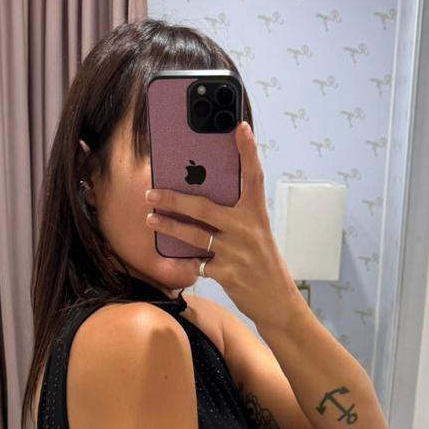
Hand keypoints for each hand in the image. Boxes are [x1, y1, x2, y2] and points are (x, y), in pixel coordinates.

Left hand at [144, 121, 296, 328]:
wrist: (277, 301)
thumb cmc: (262, 263)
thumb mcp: (256, 234)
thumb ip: (235, 217)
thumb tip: (202, 200)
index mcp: (256, 214)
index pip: (253, 176)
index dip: (248, 151)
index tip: (240, 127)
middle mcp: (247, 229)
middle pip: (204, 207)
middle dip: (174, 199)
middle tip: (151, 192)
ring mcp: (236, 252)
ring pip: (194, 234)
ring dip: (169, 226)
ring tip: (151, 218)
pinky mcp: (227, 273)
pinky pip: (196, 263)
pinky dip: (182, 261)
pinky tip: (168, 256)